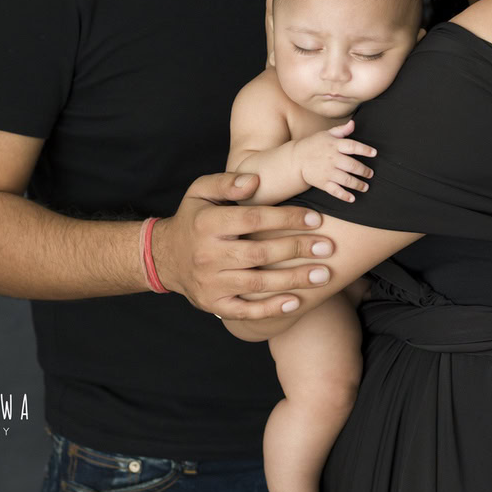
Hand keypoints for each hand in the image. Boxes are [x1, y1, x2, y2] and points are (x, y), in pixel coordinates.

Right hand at [150, 171, 334, 320]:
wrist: (165, 257)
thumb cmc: (193, 219)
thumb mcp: (201, 191)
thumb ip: (227, 182)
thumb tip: (255, 181)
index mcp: (208, 224)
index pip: (254, 219)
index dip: (286, 218)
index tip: (315, 219)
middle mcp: (208, 255)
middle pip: (260, 253)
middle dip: (297, 250)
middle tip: (327, 247)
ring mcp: (211, 283)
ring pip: (258, 283)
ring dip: (293, 280)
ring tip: (323, 275)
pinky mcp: (214, 304)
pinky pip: (245, 310)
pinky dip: (272, 308)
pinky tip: (296, 301)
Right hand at [295, 119, 375, 202]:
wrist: (296, 158)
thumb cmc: (314, 144)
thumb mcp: (327, 134)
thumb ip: (341, 130)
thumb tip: (354, 123)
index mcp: (334, 145)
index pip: (352, 146)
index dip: (364, 149)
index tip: (374, 153)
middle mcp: (332, 159)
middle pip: (352, 165)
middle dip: (364, 171)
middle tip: (370, 174)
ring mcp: (327, 172)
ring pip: (346, 179)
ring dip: (358, 184)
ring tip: (366, 187)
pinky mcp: (322, 183)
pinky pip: (335, 191)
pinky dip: (344, 195)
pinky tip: (352, 198)